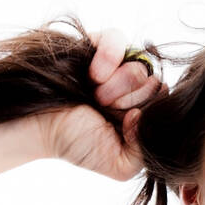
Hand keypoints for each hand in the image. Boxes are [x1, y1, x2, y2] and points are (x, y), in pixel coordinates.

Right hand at [39, 27, 162, 179]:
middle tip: (103, 110)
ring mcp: (117, 65)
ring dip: (115, 86)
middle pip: (155, 84)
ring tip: (95, 97)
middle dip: (128, 102)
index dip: (145, 113)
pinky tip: (94, 75)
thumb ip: (146, 151)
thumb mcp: (121, 165)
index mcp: (141, 110)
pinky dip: (109, 57)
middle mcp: (133, 86)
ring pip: (140, 66)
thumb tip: (146, 115)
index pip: (165, 103)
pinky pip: (117, 39)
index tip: (121, 122)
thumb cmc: (77, 144)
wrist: (39, 127)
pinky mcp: (97, 45)